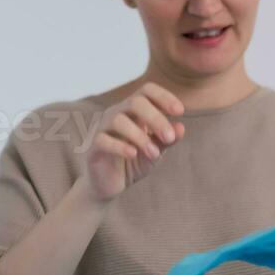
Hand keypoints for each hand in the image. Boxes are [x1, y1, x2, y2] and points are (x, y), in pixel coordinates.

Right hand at [81, 82, 185, 202]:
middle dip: (155, 119)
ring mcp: (102, 128)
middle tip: (169, 137)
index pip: (147, 91)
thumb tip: (180, 127)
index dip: (163, 96)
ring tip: (154, 154)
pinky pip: (103, 140)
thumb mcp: (156, 151)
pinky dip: (121, 146)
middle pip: (135, 102)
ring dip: (140, 137)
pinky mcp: (93, 147)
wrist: (109, 184)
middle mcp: (116, 114)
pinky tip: (133, 154)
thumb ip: (167, 140)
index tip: (180, 111)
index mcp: (133, 110)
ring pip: (119, 120)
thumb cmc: (133, 162)